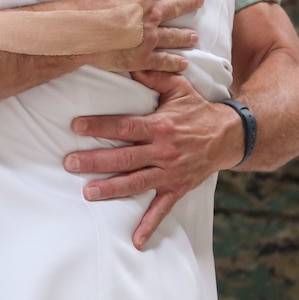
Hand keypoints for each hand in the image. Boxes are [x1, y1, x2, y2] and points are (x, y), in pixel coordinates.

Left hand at [64, 70, 238, 249]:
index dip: (100, 126)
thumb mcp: (178, 87)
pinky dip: (149, 226)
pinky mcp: (178, 188)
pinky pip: (162, 210)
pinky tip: (134, 240)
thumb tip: (129, 59)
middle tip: (69, 162)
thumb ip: (153, 74)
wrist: (229, 136)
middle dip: (95, 161)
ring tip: (87, 192)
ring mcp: (170, 173)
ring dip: (111, 190)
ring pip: (136, 183)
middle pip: (124, 157)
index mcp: (160, 126)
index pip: (125, 126)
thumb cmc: (198, 110)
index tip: (76, 126)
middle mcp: (164, 151)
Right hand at [68, 0, 202, 72]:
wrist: (80, 29)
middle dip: (188, 2)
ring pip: (172, 35)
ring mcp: (148, 36)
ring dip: (184, 35)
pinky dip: (173, 63)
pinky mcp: (142, 56)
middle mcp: (152, 12)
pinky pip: (163, 61)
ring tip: (194, 37)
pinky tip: (183, 64)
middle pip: (175, 6)